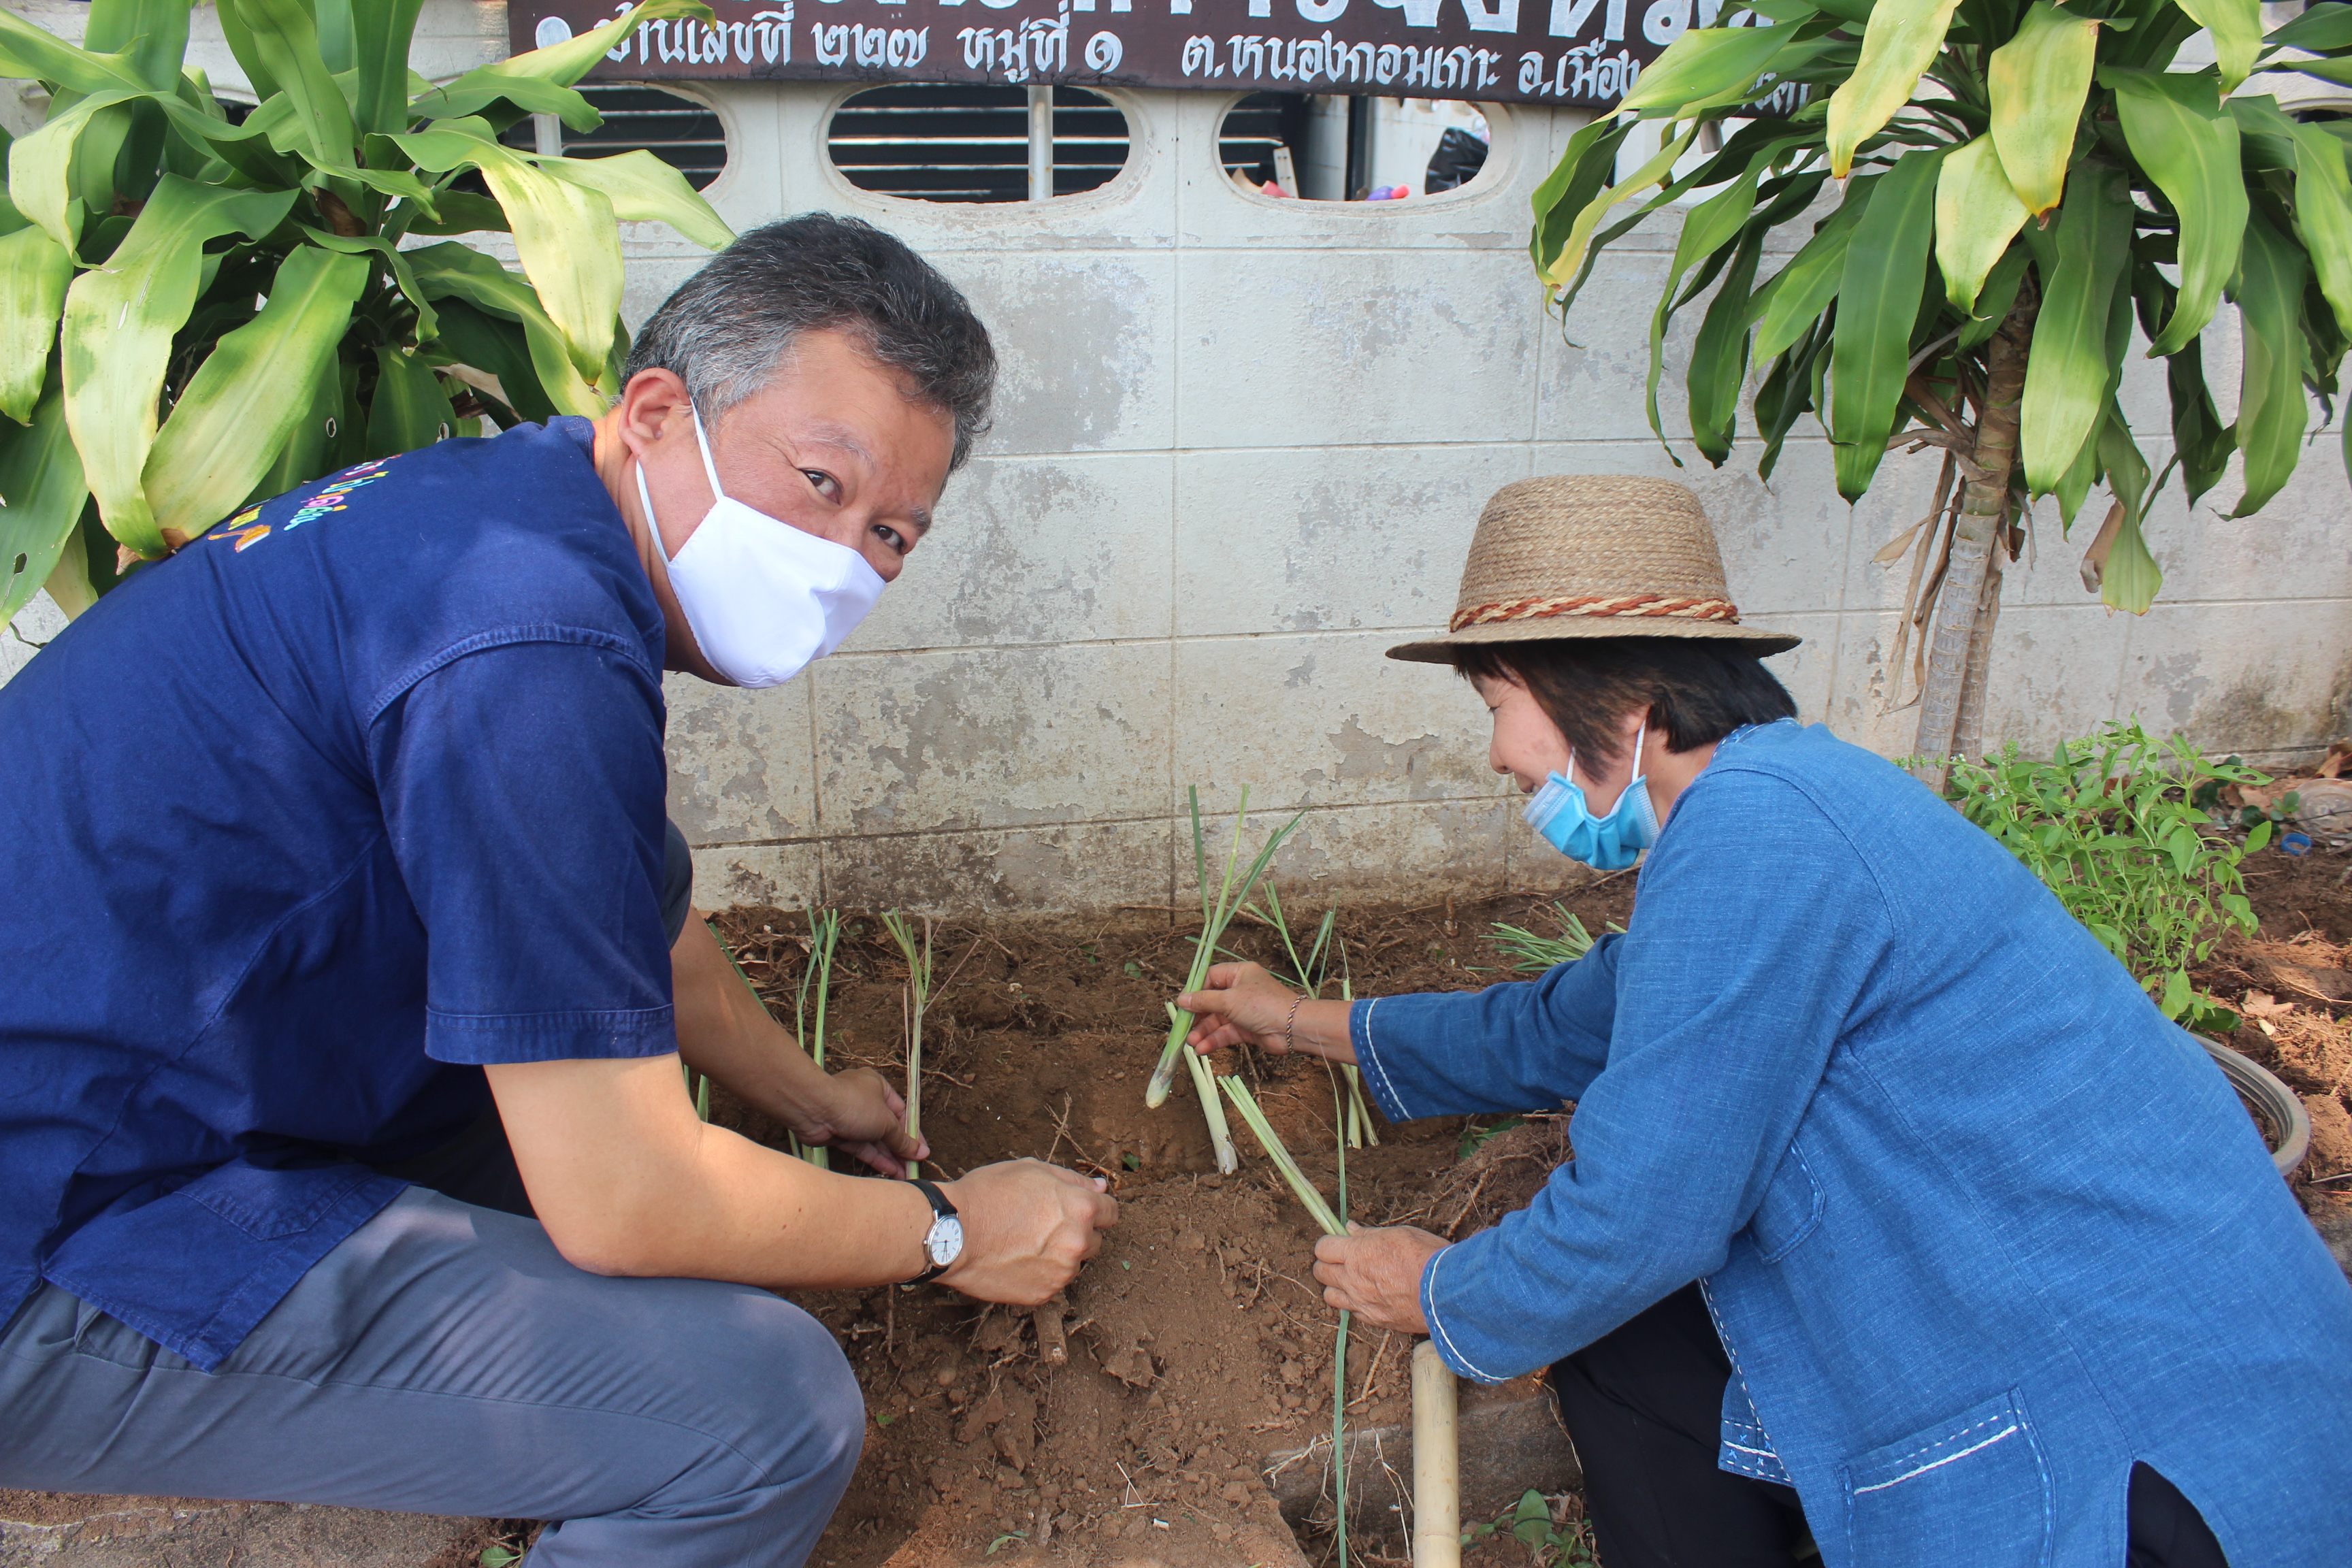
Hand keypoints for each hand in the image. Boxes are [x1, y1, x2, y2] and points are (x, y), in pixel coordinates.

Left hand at [791, 1066, 926, 1177]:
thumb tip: (921, 1152)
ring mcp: (851, 1118)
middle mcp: (865, 1101)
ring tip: (905, 1175)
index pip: (901, 1112)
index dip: (912, 1133)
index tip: (922, 1151)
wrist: (814, 1109)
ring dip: (890, 1157)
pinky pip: (861, 1147)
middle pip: (887, 1128)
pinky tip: (890, 1171)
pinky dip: (875, 1158)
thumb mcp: (886, 1121)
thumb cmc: (855, 1105)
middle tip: (914, 1167)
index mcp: (878, 1087)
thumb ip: (902, 1139)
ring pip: (874, 1140)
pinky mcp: (839, 1134)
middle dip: (900, 1148)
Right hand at [939, 1159, 1118, 1305]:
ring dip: (1058, 1255)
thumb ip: (1073, 1179)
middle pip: (1094, 1240)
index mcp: (1081, 1208)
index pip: (1111, 1213)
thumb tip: (1100, 1187)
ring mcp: (1062, 1272)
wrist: (951, 1232)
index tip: (1078, 1210)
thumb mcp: (1032, 1170)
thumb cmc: (987, 1194)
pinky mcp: (1043, 1294)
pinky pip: (1051, 1283)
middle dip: (1076, 1233)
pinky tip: (1015, 1260)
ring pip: (1072, 1264)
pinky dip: (1039, 1274)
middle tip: (1042, 1225)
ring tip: (1023, 1243)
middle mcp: (1078, 1242)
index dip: (1095, 1209)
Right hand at [1176, 962, 1305, 1054]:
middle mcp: (1241, 990)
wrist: (1292, 1028)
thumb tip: (1181, 999)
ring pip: (1217, 1020)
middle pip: (1212, 1002)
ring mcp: (1244, 1011)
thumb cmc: (1263, 1005)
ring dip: (1204, 1032)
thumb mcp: (1229, 1000)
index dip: (1196, 990)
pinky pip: (1226, 1033)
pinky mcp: (1247, 1029)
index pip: (1211, 977)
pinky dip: (1214, 1040)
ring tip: (1191, 1043)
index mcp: (1239, 974)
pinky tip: (1202, 1049)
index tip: (1183, 1003)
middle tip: (1183, 1027)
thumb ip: (1204, 1001)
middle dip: (1198, 1016)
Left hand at [1312, 1223, 1446, 1334]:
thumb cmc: (1426, 1257)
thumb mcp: (1400, 1234)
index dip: (1328, 1244)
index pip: (1323, 1248)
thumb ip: (1370, 1234)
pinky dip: (1356, 1305)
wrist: (1445, 1294)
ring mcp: (1361, 1303)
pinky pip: (1353, 1313)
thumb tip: (1351, 1229)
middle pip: (1321, 1272)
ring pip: (1330, 1297)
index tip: (1337, 1242)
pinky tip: (1370, 1298)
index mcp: (1356, 1254)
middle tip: (1342, 1260)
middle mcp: (1352, 1280)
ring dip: (1336, 1287)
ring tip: (1352, 1281)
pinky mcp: (1375, 1320)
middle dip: (1327, 1264)